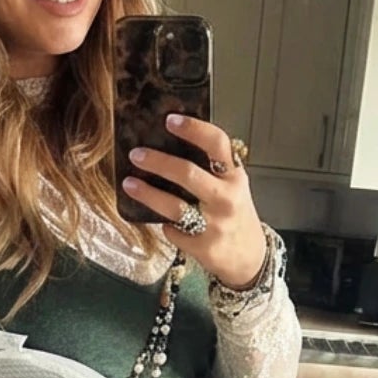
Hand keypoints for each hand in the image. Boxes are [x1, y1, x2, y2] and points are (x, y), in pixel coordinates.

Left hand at [122, 114, 266, 290]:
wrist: (249, 257)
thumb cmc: (235, 214)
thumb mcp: (232, 186)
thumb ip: (211, 168)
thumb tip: (169, 145)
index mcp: (234, 176)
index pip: (217, 144)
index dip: (193, 129)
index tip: (170, 120)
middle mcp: (226, 198)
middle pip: (188, 173)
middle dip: (158, 162)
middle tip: (136, 154)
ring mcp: (214, 224)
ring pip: (174, 206)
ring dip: (147, 193)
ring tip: (129, 184)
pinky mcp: (202, 247)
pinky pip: (172, 230)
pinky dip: (163, 223)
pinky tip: (158, 218)